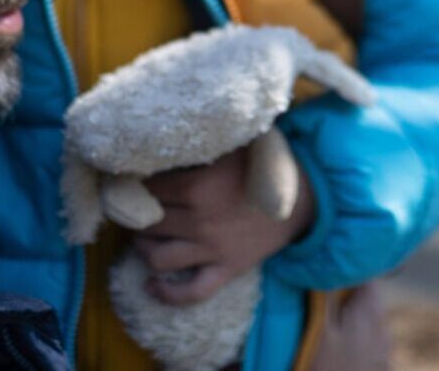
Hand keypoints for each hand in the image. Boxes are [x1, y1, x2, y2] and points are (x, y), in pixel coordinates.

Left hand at [130, 145, 314, 304]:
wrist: (306, 196)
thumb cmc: (265, 166)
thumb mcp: (232, 147)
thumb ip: (198, 147)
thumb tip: (160, 144)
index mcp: (198, 185)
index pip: (147, 189)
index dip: (135, 186)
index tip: (132, 183)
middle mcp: (200, 219)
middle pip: (148, 222)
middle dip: (136, 216)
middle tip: (136, 209)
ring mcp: (213, 248)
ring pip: (158, 257)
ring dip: (144, 248)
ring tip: (144, 238)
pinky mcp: (227, 268)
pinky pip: (191, 291)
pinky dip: (166, 293)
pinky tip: (150, 286)